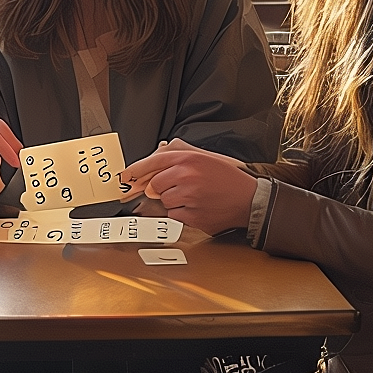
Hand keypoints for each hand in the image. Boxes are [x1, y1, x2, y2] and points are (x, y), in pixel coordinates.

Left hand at [121, 139, 256, 234]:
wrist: (248, 199)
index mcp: (188, 158)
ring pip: (164, 201)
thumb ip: (178, 157)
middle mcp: (186, 176)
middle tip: (179, 188)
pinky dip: (182, 213)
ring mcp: (189, 197)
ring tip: (194, 197)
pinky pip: (174, 215)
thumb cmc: (227, 178)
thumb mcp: (204, 158)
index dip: (135, 170)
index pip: (152, 162)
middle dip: (161, 188)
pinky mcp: (192, 216)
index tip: (124, 177)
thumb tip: (154, 160)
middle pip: (154, 185)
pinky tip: (198, 207)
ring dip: (173, 201)